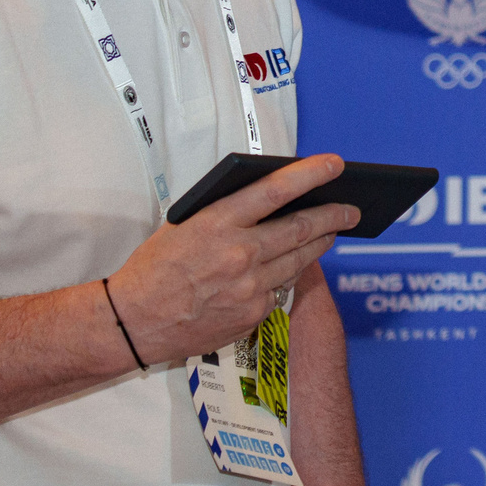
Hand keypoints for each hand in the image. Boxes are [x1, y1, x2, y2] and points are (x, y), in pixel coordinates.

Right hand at [105, 155, 360, 363]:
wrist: (134, 321)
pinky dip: (290, 272)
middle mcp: (239, 253)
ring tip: (333, 231)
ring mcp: (249, 286)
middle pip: (301, 228)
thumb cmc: (156, 267)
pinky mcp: (253, 312)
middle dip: (333, 215)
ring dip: (321, 243)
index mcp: (216, 222)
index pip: (275, 190)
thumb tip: (271, 200)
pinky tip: (296, 264)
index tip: (335, 164)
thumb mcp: (184, 224)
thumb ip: (226, 213)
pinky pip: (282, 287)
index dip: (310, 174)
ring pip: (300, 259)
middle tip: (351, 208)